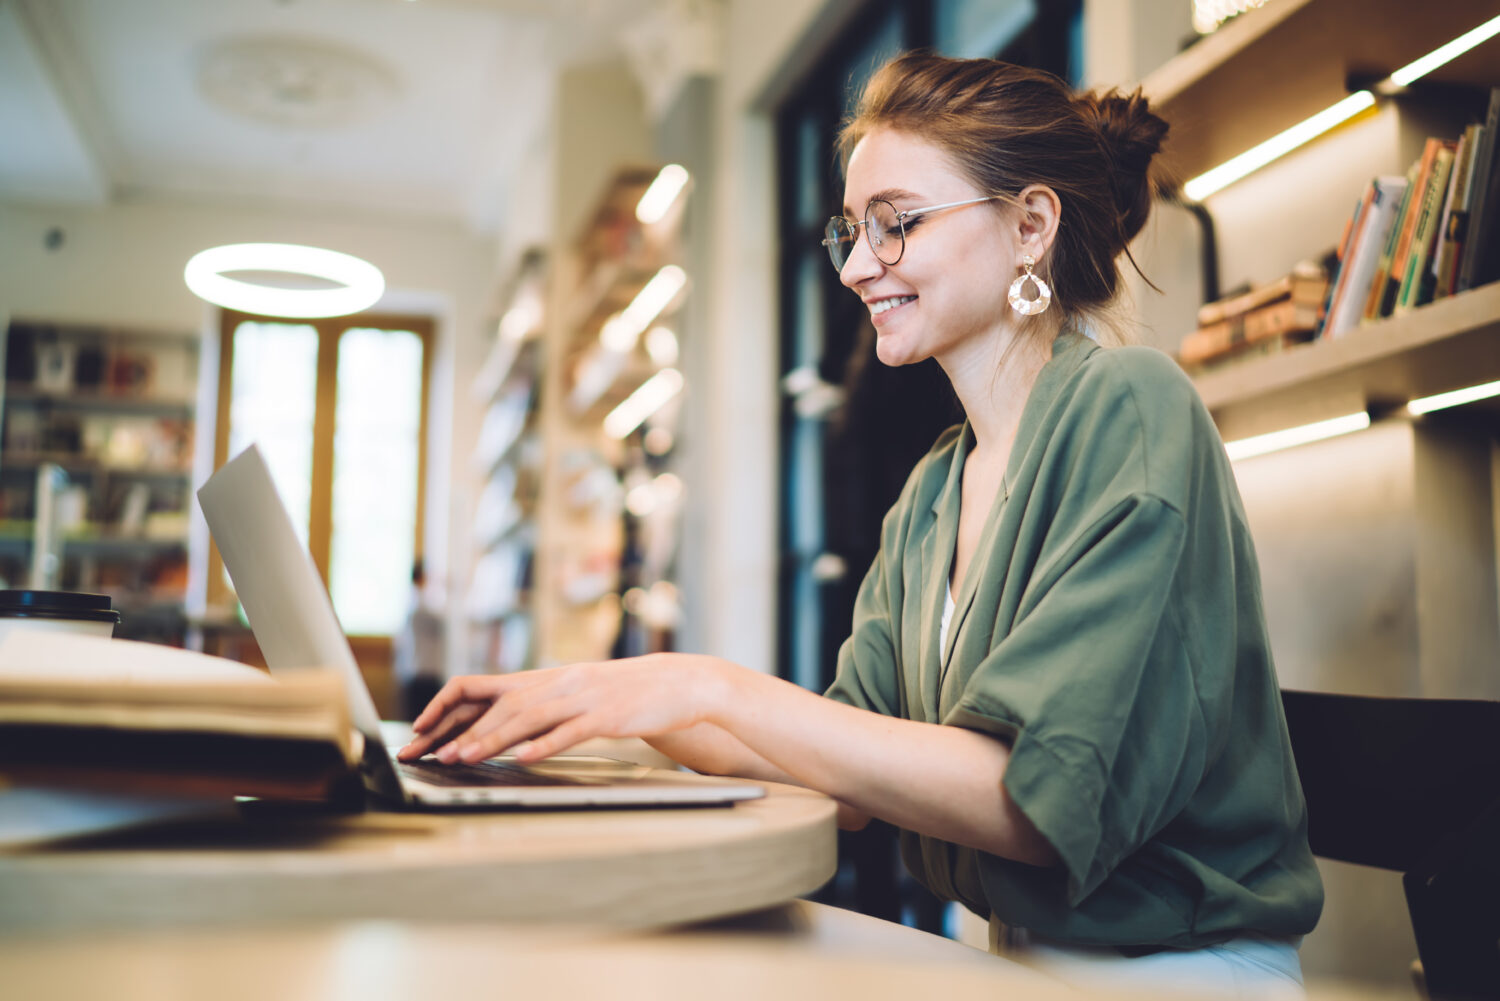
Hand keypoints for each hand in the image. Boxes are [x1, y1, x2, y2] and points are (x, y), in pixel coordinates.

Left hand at [396, 654, 733, 764]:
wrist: (675, 683)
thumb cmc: (620, 694)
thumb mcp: (571, 693)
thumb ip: (535, 705)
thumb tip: (492, 725)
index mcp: (541, 679)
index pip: (479, 686)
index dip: (446, 707)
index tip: (419, 731)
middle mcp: (556, 683)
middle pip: (496, 703)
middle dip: (457, 730)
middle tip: (427, 754)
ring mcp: (581, 698)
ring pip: (527, 716)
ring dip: (491, 738)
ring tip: (462, 757)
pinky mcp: (607, 715)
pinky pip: (571, 731)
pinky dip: (546, 744)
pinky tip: (526, 758)